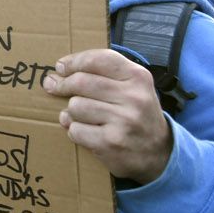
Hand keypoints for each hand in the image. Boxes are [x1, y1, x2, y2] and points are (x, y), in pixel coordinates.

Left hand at [42, 48, 171, 184]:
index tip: (60, 66)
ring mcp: (123, 121)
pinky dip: (74, 131)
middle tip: (53, 87)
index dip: (74, 61)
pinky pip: (75, 130)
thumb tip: (58, 71)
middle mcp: (134, 97)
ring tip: (81, 116)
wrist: (160, 153)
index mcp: (138, 77)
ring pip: (75, 106)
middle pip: (81, 82)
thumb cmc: (138, 115)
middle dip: (62, 84)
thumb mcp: (134, 87)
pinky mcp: (111, 142)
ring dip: (71, 112)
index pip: (98, 59)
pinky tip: (85, 131)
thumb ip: (104, 74)